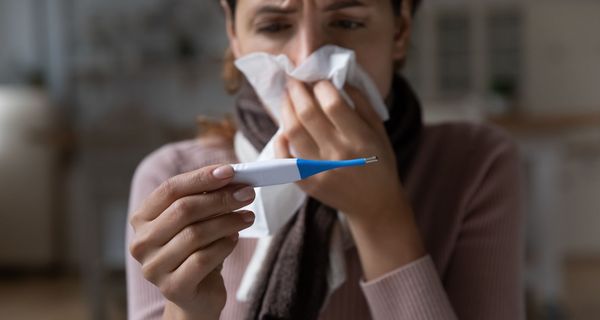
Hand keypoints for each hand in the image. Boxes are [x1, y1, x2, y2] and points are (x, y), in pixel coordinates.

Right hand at [129, 164, 255, 318]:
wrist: (195, 295)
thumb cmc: (196, 250)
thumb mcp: (196, 221)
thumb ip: (206, 198)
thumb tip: (233, 177)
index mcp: (142, 219)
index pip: (170, 189)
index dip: (201, 177)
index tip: (230, 171)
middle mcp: (142, 242)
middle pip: (183, 210)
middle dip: (220, 198)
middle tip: (247, 193)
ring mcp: (154, 267)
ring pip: (195, 234)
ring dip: (228, 221)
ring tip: (247, 217)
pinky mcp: (173, 287)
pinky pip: (203, 258)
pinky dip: (224, 245)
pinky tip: (234, 238)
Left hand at [275, 79, 424, 279]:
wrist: (375, 204)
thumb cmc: (379, 162)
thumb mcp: (379, 130)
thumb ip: (361, 102)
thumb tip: (337, 76)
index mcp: (360, 139)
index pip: (333, 104)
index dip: (321, 85)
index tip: (318, 78)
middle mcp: (338, 155)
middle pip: (308, 113)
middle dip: (297, 90)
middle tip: (294, 79)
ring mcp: (320, 171)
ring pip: (293, 132)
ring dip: (286, 109)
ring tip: (287, 97)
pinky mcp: (307, 184)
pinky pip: (284, 159)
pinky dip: (279, 141)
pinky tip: (283, 129)